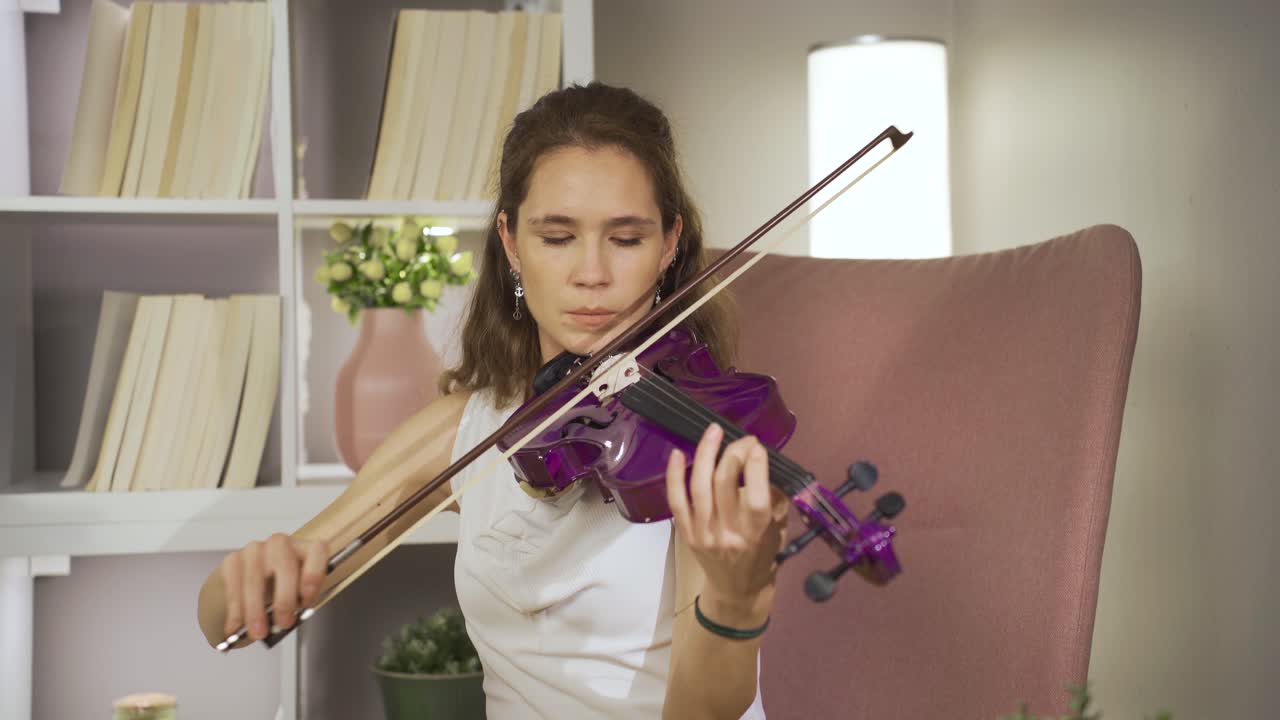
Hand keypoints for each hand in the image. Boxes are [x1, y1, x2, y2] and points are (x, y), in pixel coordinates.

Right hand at [219, 533, 329, 640]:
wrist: (258, 583)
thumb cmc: (285, 589)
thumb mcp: (299, 595)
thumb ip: (297, 604)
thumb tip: (284, 623)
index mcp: (306, 549)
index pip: (316, 551)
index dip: (313, 575)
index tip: (307, 600)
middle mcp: (281, 545)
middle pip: (285, 567)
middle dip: (284, 600)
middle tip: (283, 623)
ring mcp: (256, 550)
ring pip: (254, 579)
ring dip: (255, 610)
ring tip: (258, 633)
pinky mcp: (233, 560)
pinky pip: (233, 586)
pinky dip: (235, 611)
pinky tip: (235, 627)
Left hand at [664, 423, 786, 623]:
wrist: (736, 591)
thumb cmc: (763, 557)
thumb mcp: (778, 530)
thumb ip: (774, 499)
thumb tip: (764, 460)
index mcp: (756, 535)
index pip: (756, 498)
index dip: (756, 467)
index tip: (757, 446)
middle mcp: (728, 535)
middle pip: (724, 484)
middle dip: (733, 453)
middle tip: (742, 439)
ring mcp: (703, 534)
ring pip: (699, 487)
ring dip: (705, 454)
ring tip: (713, 431)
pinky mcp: (686, 534)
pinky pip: (676, 500)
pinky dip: (674, 475)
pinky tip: (677, 453)